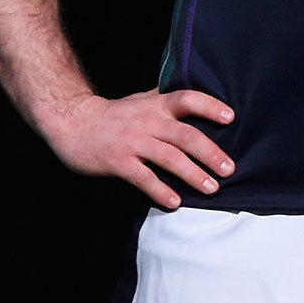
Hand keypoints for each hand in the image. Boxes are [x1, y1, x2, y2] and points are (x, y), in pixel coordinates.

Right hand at [43, 88, 235, 209]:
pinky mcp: (118, 161)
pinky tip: (175, 202)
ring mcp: (133, 142)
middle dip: (210, 153)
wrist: (73, 122)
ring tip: (211, 188)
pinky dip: (160, 190)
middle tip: (229, 169)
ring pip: (169, 158)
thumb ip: (169, 101)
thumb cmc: (116, 113)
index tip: (231, 117)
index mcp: (157, 105)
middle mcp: (148, 122)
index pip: (188, 99)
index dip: (210, 106)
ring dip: (192, 174)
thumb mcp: (143, 99)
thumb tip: (201, 101)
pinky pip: (143, 178)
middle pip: (186, 135)